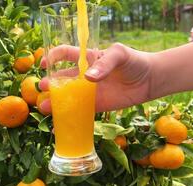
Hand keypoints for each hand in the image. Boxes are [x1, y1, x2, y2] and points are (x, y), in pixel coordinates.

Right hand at [38, 43, 155, 112]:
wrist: (150, 80)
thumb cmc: (134, 61)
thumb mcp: (120, 54)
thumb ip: (105, 63)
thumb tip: (88, 78)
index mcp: (87, 58)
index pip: (65, 54)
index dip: (53, 57)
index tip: (44, 64)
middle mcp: (84, 75)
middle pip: (62, 79)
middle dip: (50, 84)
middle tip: (42, 89)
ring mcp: (89, 92)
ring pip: (68, 97)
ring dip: (55, 102)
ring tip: (45, 107)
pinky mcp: (96, 106)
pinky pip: (80, 112)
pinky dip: (69, 118)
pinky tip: (59, 124)